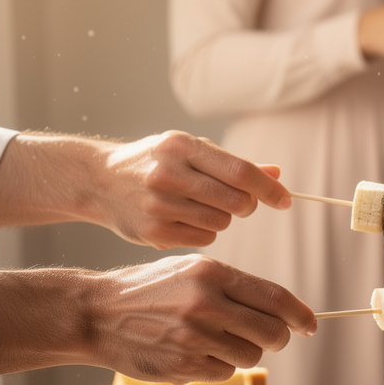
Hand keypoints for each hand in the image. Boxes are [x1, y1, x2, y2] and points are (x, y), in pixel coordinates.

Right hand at [0, 130, 291, 249]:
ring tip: (200, 207)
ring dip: (222, 218)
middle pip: (236, 201)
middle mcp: (168, 173)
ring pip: (221, 222)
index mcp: (181, 145)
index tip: (285, 200)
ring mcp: (159, 204)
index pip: (240, 171)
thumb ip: (233, 163)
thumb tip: (277, 174)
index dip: (268, 188)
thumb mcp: (189, 151)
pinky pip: (203, 239)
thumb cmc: (155, 163)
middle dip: (247, 206)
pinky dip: (204, 232)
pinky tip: (184, 220)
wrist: (98, 180)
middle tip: (241, 204)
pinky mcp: (154, 232)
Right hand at [86, 255, 316, 382]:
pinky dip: (217, 366)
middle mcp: (206, 304)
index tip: (311, 325)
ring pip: (250, 357)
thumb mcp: (191, 271)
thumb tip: (286, 312)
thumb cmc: (151, 290)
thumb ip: (236, 287)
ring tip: (216, 339)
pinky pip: (223, 373)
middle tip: (266, 337)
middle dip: (276, 339)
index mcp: (212, 274)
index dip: (300, 315)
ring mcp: (193, 338)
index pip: (275, 298)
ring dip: (243, 353)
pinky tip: (193, 352)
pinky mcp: (182, 366)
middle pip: (271, 334)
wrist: (96, 313)